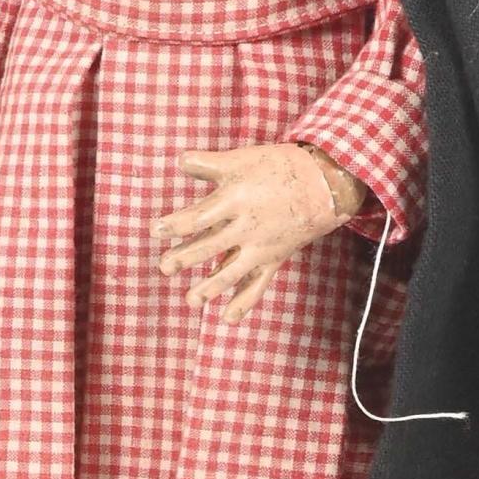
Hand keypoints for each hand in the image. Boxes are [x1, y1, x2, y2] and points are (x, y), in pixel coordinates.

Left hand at [151, 142, 364, 324]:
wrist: (322, 183)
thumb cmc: (276, 166)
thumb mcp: (240, 159)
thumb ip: (208, 163)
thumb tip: (178, 161)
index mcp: (235, 200)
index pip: (199, 217)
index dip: (176, 225)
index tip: (156, 231)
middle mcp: (247, 227)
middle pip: (211, 246)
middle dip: (186, 258)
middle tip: (164, 268)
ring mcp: (260, 246)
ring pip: (233, 272)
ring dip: (211, 287)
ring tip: (191, 300)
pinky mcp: (272, 258)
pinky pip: (258, 284)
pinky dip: (244, 302)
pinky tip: (228, 318)